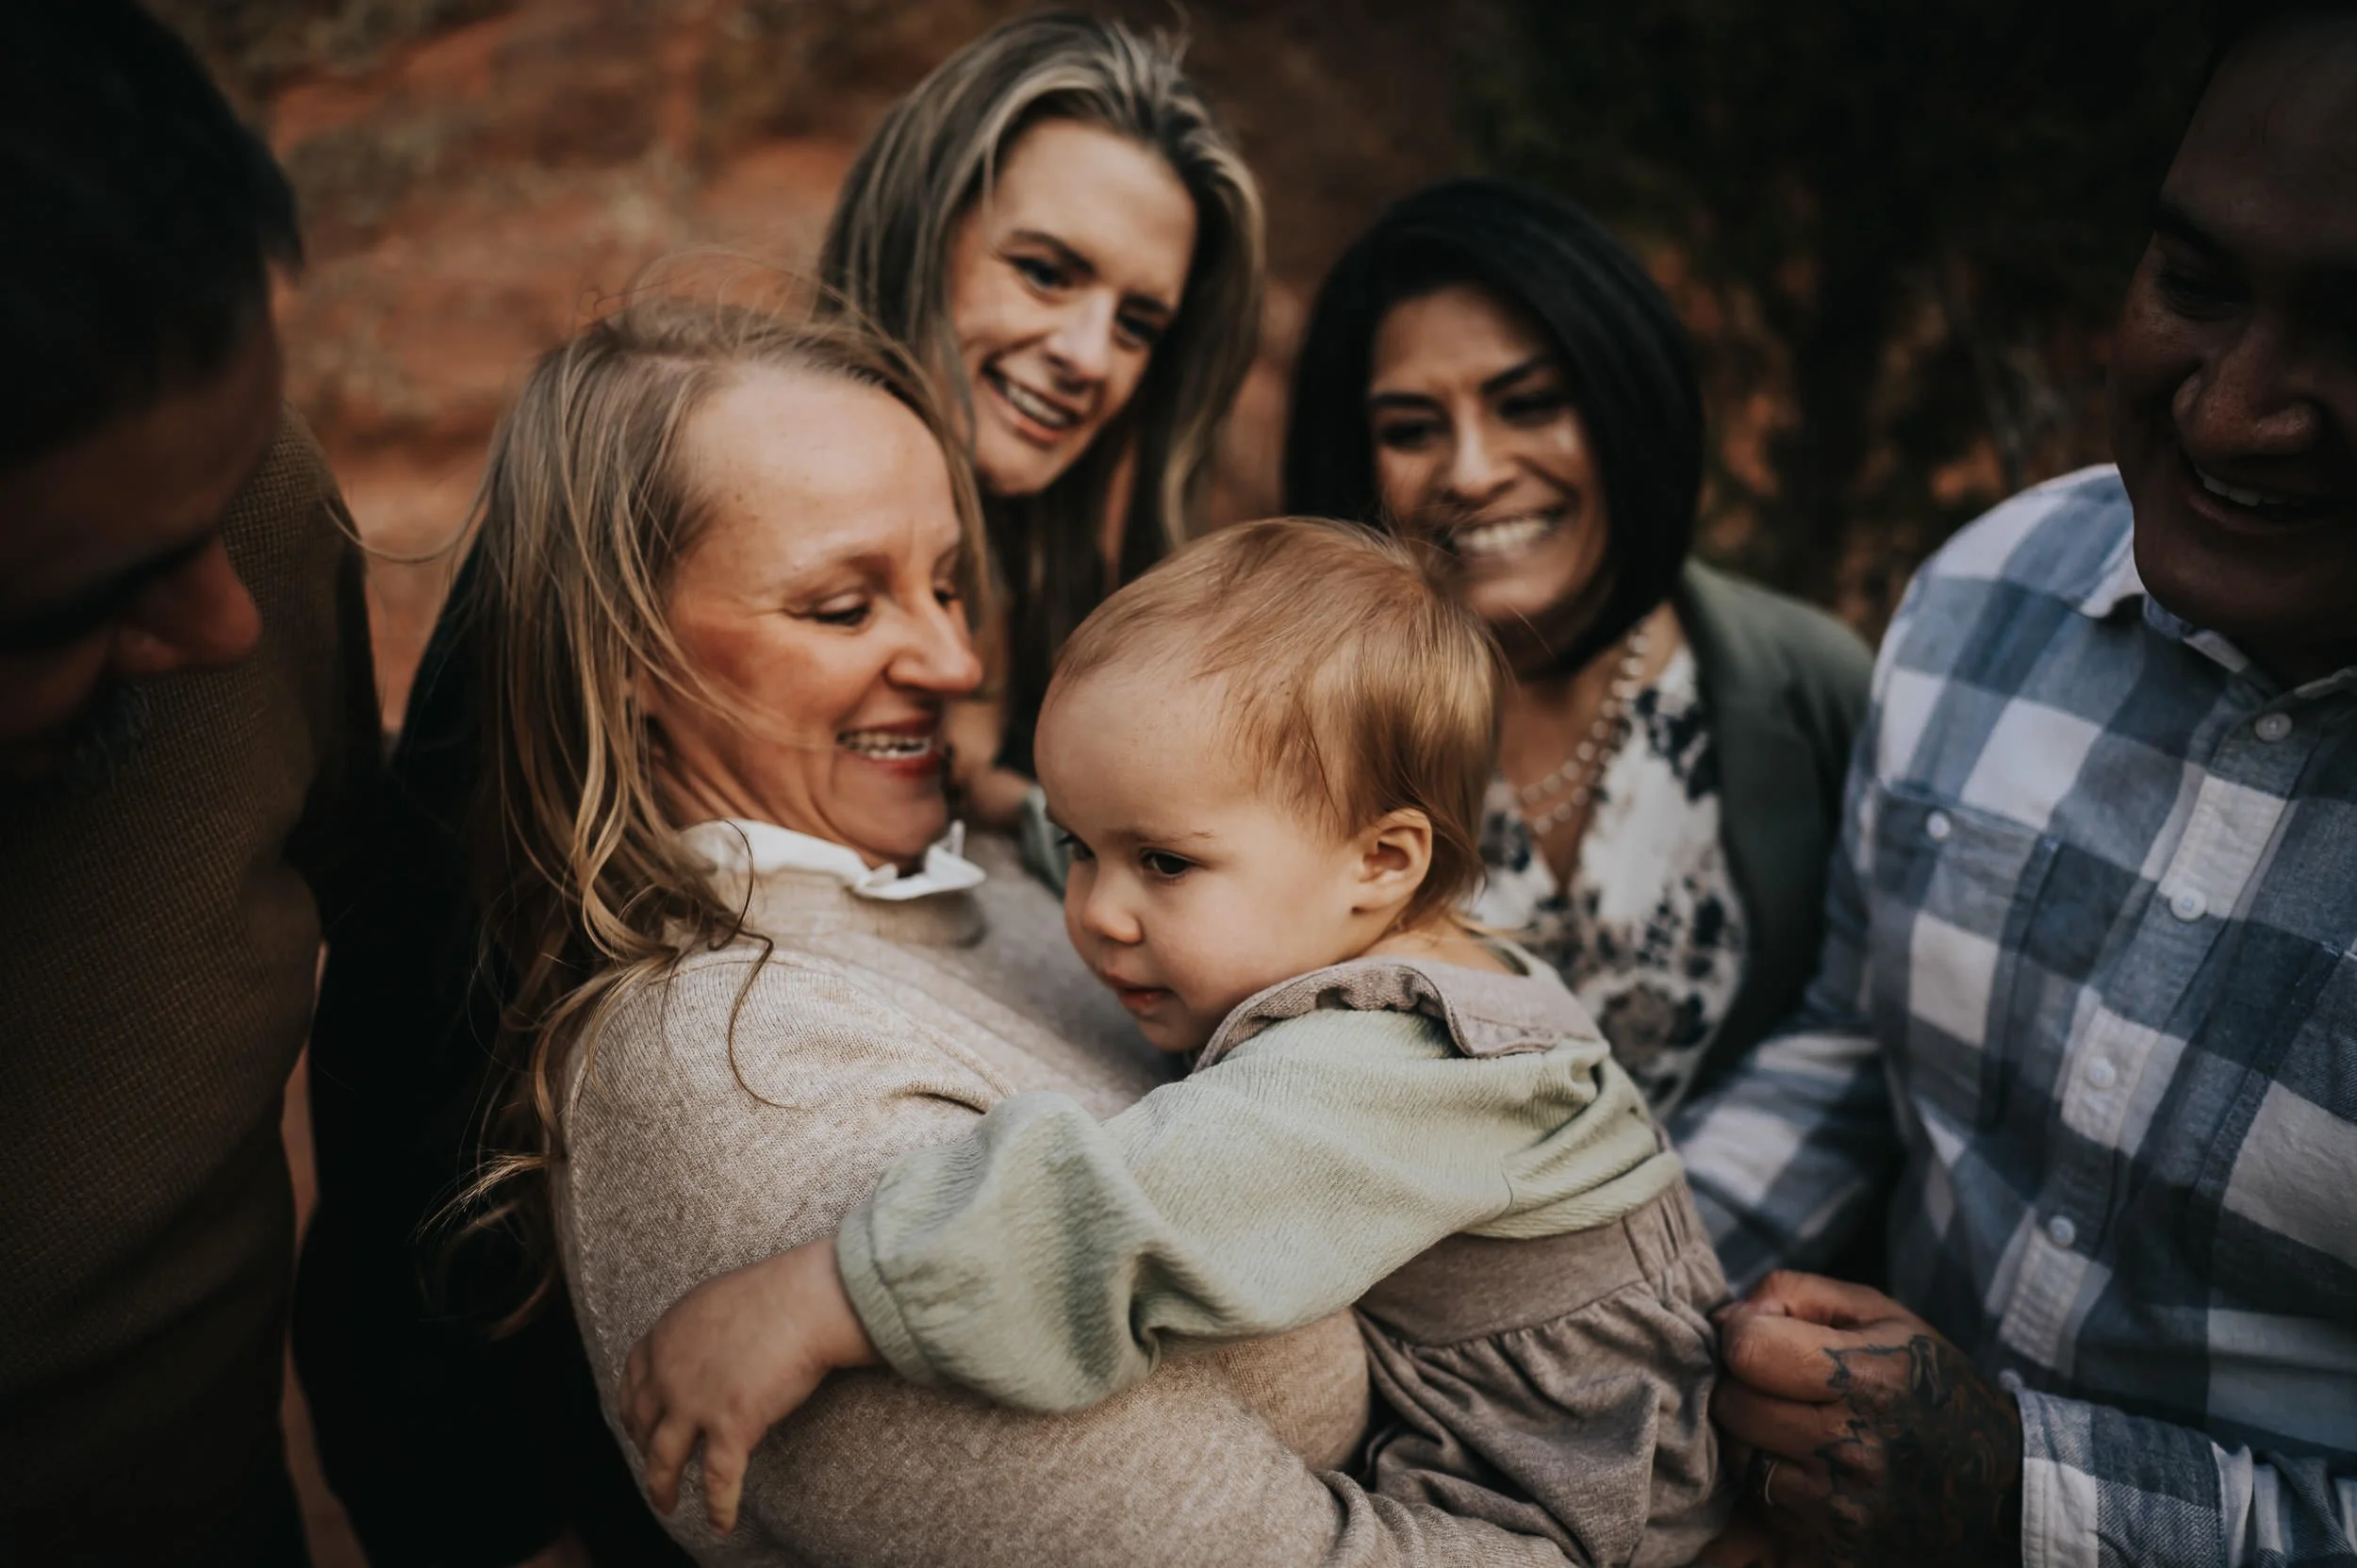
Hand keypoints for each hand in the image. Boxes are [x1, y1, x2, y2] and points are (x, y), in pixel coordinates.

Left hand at [620, 1237, 878, 1534]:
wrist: (806, 1300)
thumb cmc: (775, 1292)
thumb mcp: (712, 1301)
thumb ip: (695, 1330)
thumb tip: (701, 1349)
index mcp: (664, 1339)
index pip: (632, 1383)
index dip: (633, 1411)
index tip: (639, 1426)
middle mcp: (668, 1375)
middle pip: (643, 1425)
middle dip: (644, 1451)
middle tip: (654, 1466)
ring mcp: (695, 1404)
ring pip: (664, 1461)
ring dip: (662, 1489)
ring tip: (666, 1505)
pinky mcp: (730, 1427)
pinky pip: (718, 1480)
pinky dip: (718, 1507)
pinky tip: (721, 1524)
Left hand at [1712, 1272, 2022, 1567]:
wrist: (1995, 1482)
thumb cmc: (1927, 1382)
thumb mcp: (1879, 1314)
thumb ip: (1794, 1294)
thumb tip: (1724, 1317)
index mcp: (1866, 1379)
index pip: (1747, 1351)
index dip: (1742, 1336)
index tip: (1763, 1340)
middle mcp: (1851, 1447)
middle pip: (1732, 1406)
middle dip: (1741, 1387)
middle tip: (1774, 1387)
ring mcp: (1839, 1506)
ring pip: (1738, 1457)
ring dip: (1750, 1437)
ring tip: (1792, 1427)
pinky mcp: (1830, 1547)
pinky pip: (1756, 1510)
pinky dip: (1765, 1485)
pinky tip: (1798, 1467)